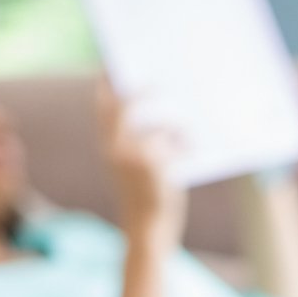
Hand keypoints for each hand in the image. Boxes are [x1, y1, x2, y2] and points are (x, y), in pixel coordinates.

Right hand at [95, 81, 186, 252]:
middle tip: (162, 82)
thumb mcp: (135, 165)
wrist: (147, 230)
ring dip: (177, 123)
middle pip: (128, 103)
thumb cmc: (145, 196)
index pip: (104, 105)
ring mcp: (134, 155)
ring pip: (159, 123)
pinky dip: (186, 143)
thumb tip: (161, 106)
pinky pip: (174, 141)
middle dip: (146, 91)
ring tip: (189, 129)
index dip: (111, 82)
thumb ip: (138, 139)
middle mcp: (115, 147)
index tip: (121, 66)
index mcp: (107, 145)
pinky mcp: (155, 164)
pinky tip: (193, 151)